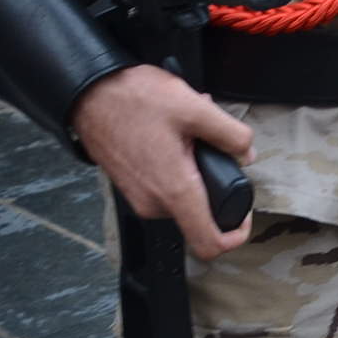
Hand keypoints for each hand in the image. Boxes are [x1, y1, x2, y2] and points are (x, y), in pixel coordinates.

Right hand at [71, 66, 255, 261]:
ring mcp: (140, 197)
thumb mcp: (195, 108)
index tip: (244, 217)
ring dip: (194, 168)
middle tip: (213, 146)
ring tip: (190, 133)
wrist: (91, 95)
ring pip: (182, 196)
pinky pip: (164, 186)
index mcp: (174, 190)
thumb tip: (247, 153)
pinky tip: (174, 134)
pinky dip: (177, 165)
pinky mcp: (131, 187)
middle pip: (199, 213)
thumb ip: (230, 134)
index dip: (234, 236)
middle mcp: (154, 202)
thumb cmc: (135, 100)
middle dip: (214, 180)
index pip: (208, 242)